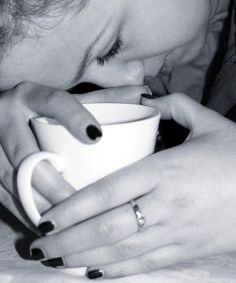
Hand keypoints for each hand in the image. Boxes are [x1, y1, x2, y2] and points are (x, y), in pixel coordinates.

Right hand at [0, 81, 149, 228]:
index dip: (74, 118)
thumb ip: (102, 98)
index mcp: (30, 95)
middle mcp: (5, 114)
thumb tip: (141, 95)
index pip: (53, 102)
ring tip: (67, 223)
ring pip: (12, 179)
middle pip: (28, 154)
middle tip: (83, 204)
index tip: (98, 136)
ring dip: (38, 205)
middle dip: (55, 185)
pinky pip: (1, 193)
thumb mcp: (65, 100)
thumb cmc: (39, 109)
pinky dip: (22, 212)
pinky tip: (44, 225)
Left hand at [30, 94, 235, 277]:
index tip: (47, 217)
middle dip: (67, 241)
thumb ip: (177, 106)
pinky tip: (93, 273)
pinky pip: (145, 265)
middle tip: (38, 246)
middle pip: (106, 228)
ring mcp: (175, 232)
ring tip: (55, 262)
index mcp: (165, 170)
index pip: (106, 192)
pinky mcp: (187, 250)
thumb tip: (150, 100)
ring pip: (121, 252)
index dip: (72, 208)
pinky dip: (116, 271)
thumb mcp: (210, 123)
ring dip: (83, 259)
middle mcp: (164, 204)